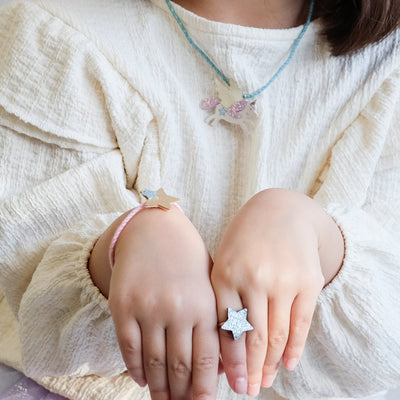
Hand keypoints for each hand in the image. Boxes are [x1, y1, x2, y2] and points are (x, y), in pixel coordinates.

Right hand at [90, 207, 219, 399]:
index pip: (208, 358)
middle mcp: (177, 307)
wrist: (154, 229)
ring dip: (159, 388)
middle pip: (181, 365)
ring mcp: (148, 306)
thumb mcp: (209, 284)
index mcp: (204, 303)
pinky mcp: (123, 305)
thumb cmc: (188, 258)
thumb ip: (214, 321)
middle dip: (182, 394)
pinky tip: (143, 380)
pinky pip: (128, 347)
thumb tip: (217, 367)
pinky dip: (136, 369)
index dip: (205, 388)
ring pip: (154, 362)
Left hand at [211, 188, 343, 396]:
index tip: (231, 383)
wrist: (280, 211)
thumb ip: (223, 298)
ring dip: (270, 365)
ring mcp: (283, 280)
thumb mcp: (224, 261)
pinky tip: (287, 365)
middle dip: (249, 371)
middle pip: (252, 338)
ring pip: (276, 335)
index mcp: (225, 274)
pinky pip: (301, 324)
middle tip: (247, 391)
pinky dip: (293, 349)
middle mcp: (253, 278)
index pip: (226, 328)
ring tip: (264, 382)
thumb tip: (224, 346)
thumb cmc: (245, 240)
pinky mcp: (307, 281)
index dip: (229, 362)